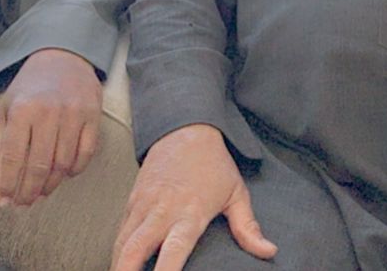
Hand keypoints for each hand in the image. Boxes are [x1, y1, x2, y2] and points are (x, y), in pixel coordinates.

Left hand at [0, 47, 101, 206]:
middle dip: (28, 191)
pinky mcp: (93, 116)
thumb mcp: (7, 108)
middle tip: (22, 204)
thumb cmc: (30, 86)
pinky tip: (64, 175)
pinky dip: (74, 170)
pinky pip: (86, 154)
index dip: (7, 184)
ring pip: (63, 164)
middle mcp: (48, 112)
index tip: (3, 201)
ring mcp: (74, 114)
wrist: (63, 57)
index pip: (12, 157)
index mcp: (22, 109)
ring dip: (50, 184)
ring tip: (40, 193)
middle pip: (38, 166)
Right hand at [111, 123, 275, 270]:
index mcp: (190, 213)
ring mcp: (143, 205)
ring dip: (118, 264)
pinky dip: (117, 250)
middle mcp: (162, 211)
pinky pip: (120, 231)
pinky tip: (120, 264)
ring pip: (121, 242)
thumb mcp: (236, 193)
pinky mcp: (132, 200)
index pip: (173, 250)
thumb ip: (248, 227)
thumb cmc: (214, 164)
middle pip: (134, 249)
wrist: (185, 129)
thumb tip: (269, 251)